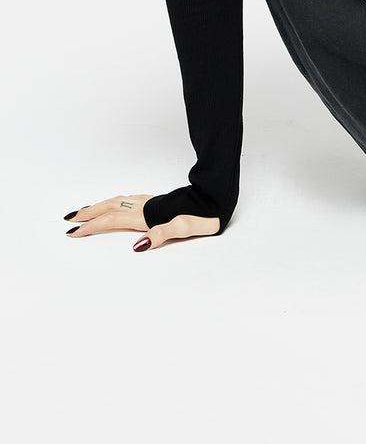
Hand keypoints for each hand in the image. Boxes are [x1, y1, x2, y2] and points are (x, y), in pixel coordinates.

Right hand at [64, 194, 220, 249]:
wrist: (218, 197)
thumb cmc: (205, 215)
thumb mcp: (186, 228)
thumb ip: (162, 235)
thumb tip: (137, 246)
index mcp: (148, 216)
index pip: (112, 220)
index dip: (91, 226)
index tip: (73, 232)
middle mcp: (146, 207)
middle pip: (110, 207)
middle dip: (88, 213)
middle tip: (69, 219)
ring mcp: (151, 202)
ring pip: (118, 201)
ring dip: (99, 206)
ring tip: (85, 211)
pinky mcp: (158, 201)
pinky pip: (128, 200)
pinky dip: (114, 202)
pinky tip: (116, 204)